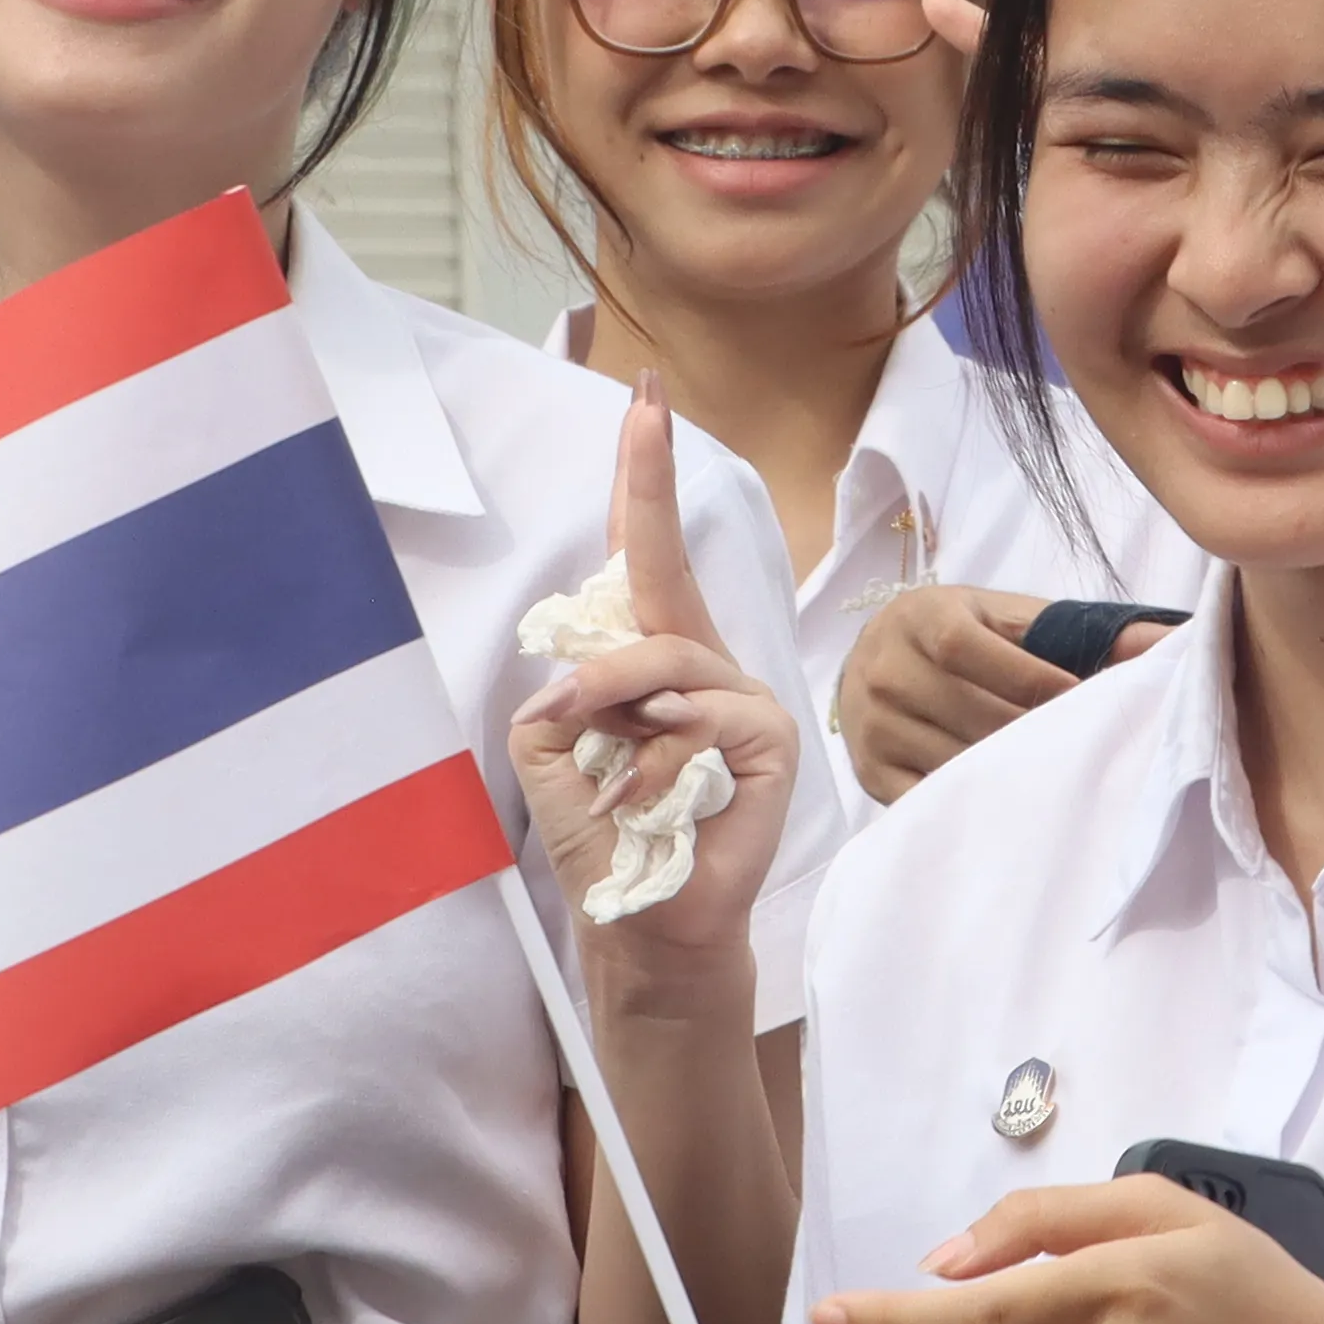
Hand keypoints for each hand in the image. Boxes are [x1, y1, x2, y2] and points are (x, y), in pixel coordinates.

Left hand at [510, 387, 802, 972]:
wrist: (644, 924)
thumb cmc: (603, 836)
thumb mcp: (554, 749)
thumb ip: (564, 689)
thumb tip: (586, 673)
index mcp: (652, 657)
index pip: (647, 554)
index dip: (644, 477)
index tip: (644, 398)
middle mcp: (704, 665)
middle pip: (661, 578)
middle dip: (636, 525)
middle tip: (606, 548)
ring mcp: (744, 697)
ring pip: (668, 659)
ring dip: (612, 700)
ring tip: (590, 749)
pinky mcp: (770, 739)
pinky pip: (703, 716)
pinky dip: (656, 755)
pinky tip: (646, 798)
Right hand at [829, 584, 1165, 804]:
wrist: (874, 658)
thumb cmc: (960, 633)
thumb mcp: (1011, 618)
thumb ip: (1085, 630)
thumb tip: (1173, 642)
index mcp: (922, 618)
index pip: (969, 650)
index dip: (1029, 679)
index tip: (1078, 701)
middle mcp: (885, 670)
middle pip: (968, 714)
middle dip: (1029, 734)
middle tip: (1079, 748)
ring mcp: (872, 726)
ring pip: (952, 761)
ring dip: (1007, 773)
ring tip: (1054, 779)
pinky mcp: (870, 773)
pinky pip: (927, 798)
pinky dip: (971, 803)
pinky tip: (1009, 802)